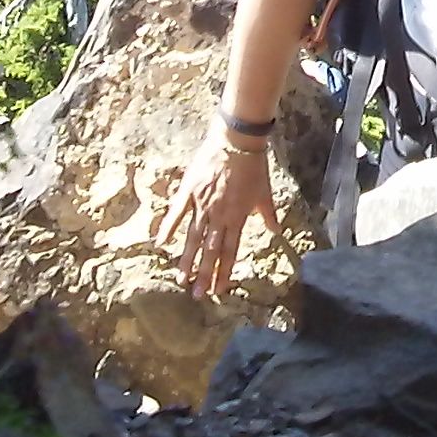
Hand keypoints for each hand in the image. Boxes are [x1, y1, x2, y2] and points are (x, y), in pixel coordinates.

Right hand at [150, 130, 280, 300]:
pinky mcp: (189, 191)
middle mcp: (218, 216)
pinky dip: (168, 227)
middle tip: (197, 296)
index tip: (219, 291)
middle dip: (203, 274)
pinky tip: (161, 244)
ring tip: (181, 279)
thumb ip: (267, 214)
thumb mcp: (265, 193)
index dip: (223, 272)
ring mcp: (202, 204)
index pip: (229, 251)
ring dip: (187, 260)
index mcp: (237, 218)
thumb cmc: (254, 167)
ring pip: (193, 238)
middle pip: (210, 250)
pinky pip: (176, 213)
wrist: (237, 140)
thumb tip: (276, 232)